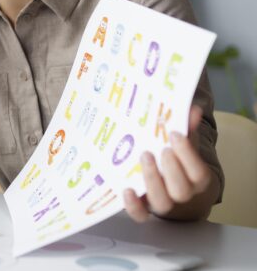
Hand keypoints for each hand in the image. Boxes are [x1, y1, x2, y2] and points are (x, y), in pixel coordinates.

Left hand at [123, 105, 214, 221]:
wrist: (178, 194)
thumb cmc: (181, 165)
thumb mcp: (186, 149)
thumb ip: (188, 131)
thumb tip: (192, 110)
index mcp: (197, 180)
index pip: (198, 171)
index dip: (187, 154)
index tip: (175, 135)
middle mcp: (183, 195)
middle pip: (181, 189)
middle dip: (171, 168)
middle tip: (161, 148)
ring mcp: (163, 204)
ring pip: (162, 202)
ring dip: (152, 180)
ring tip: (145, 156)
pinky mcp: (145, 209)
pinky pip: (140, 215)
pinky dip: (133, 206)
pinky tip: (127, 190)